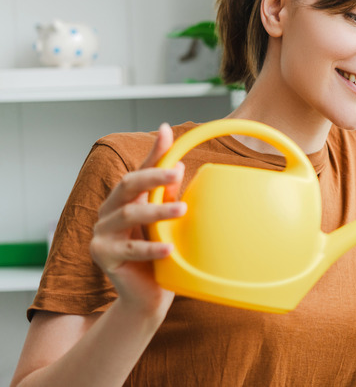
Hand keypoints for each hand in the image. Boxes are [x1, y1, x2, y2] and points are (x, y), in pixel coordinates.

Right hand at [90, 123, 185, 316]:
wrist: (147, 295)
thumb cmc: (160, 255)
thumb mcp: (167, 223)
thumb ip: (167, 196)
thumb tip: (178, 164)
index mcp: (125, 200)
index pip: (140, 170)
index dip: (153, 152)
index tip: (167, 131)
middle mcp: (109, 212)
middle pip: (128, 186)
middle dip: (152, 176)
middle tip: (176, 173)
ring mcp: (102, 233)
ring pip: (129, 215)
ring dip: (157, 211)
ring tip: (182, 209)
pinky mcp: (103, 255)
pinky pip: (130, 249)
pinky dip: (152, 247)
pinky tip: (171, 248)